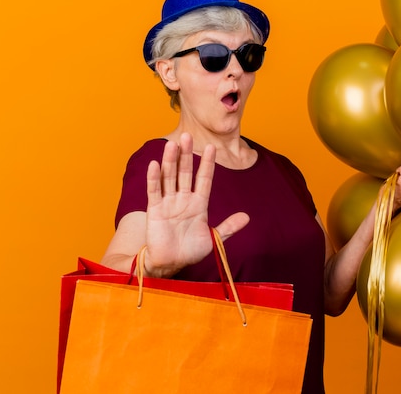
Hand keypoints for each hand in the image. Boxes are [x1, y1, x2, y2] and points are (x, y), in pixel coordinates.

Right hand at [143, 133, 248, 275]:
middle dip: (187, 155)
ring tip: (173, 144)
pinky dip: (154, 178)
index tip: (212, 147)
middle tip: (187, 135)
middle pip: (185, 172)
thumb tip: (247, 217)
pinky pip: (154, 191)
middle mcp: (183, 199)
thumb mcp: (213, 238)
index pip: (204, 179)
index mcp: (199, 204)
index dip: (207, 163)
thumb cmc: (190, 251)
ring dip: (171, 161)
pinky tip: (155, 164)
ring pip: (169, 177)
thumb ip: (228, 227)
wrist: (171, 264)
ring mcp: (169, 203)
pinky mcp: (155, 210)